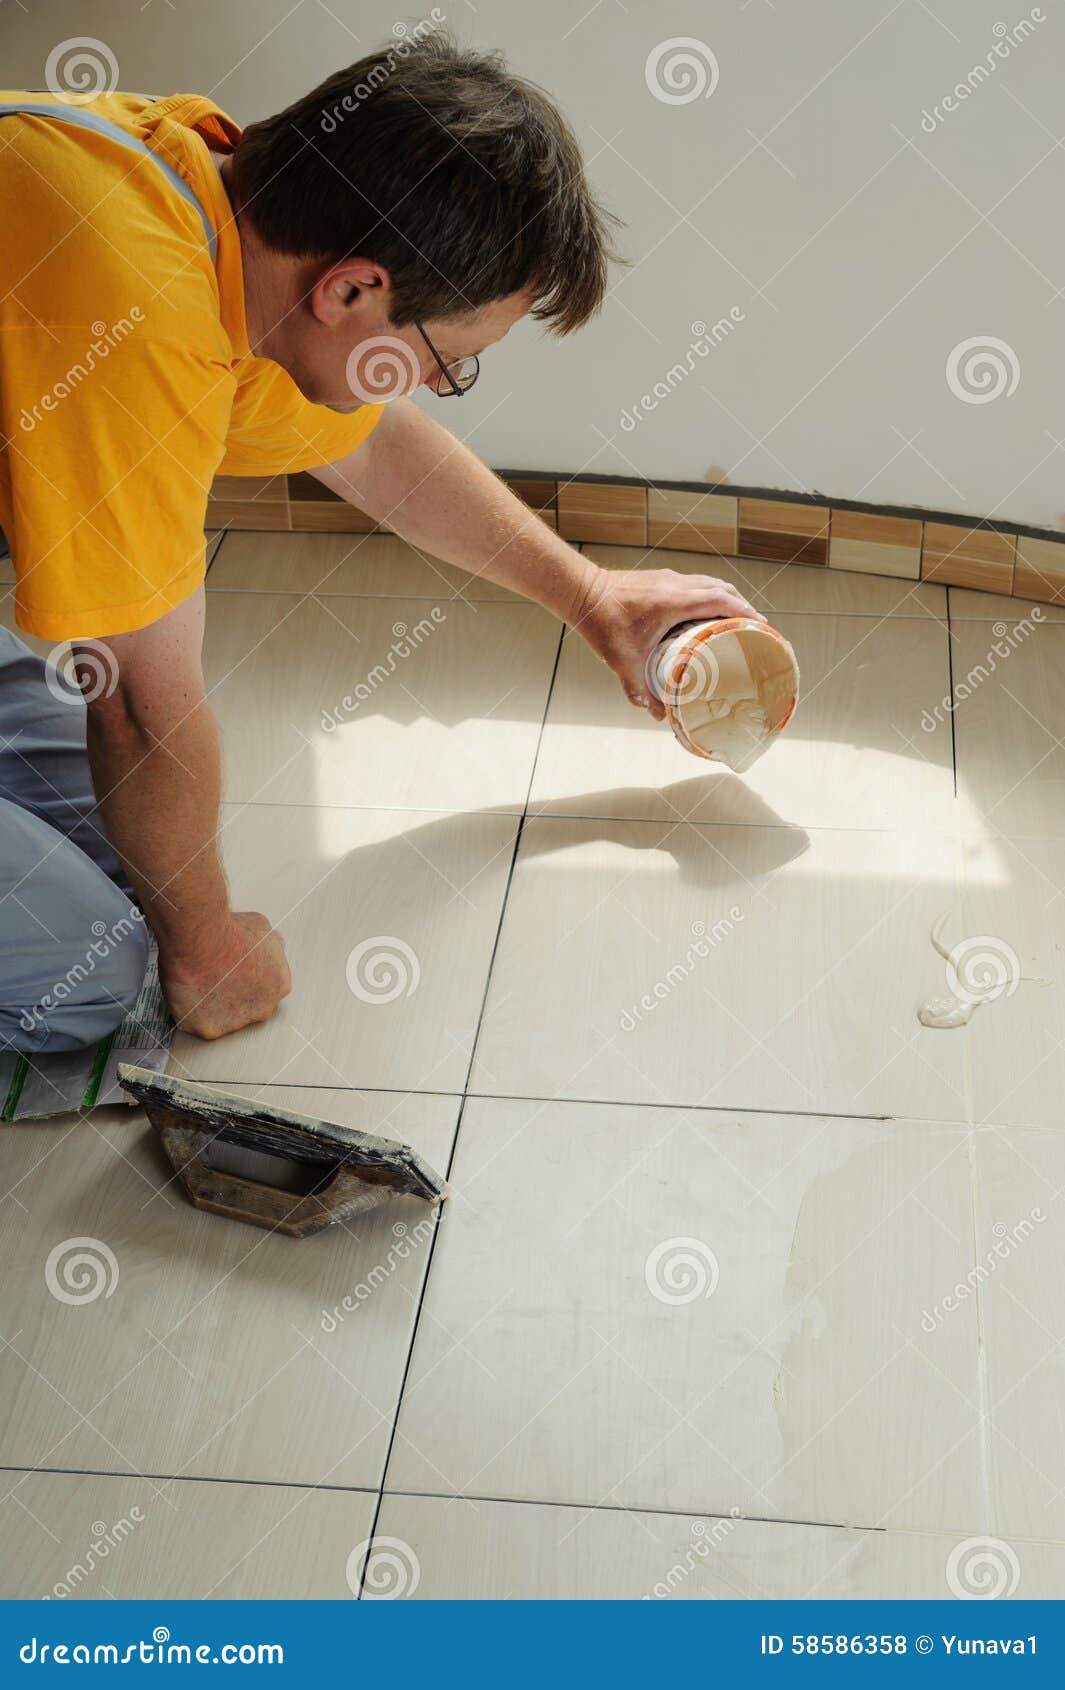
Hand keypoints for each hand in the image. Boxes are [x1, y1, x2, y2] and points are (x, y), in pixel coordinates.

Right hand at [160, 911, 291, 1040]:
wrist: (203, 940)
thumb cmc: (230, 932)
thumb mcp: (263, 929)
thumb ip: (271, 945)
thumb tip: (272, 944)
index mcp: (279, 986)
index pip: (267, 990)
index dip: (247, 980)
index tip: (234, 973)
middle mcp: (262, 1009)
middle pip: (247, 1009)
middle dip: (232, 996)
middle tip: (214, 977)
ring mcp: (236, 1023)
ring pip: (222, 1019)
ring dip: (211, 1006)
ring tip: (199, 982)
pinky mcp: (209, 1030)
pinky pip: (197, 1024)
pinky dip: (190, 1012)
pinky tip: (187, 993)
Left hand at [571, 565, 766, 718]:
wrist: (581, 593)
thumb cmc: (602, 623)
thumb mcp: (622, 662)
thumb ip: (640, 691)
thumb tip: (661, 715)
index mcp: (674, 601)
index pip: (723, 601)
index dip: (747, 613)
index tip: (762, 627)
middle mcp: (676, 585)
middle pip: (723, 590)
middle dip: (742, 607)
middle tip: (753, 628)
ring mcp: (669, 578)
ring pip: (710, 583)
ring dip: (727, 599)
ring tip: (735, 620)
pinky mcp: (661, 578)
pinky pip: (696, 583)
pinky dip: (709, 595)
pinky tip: (707, 613)